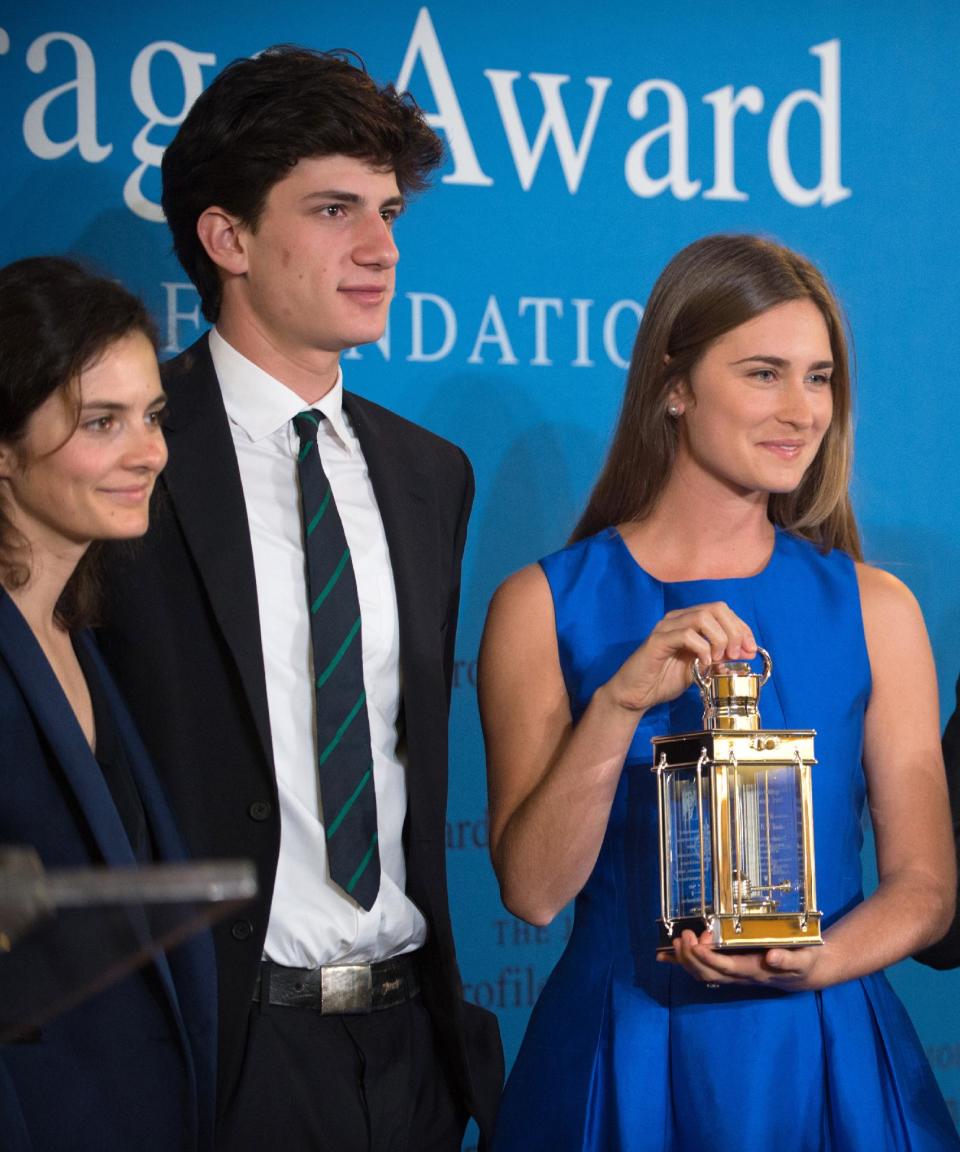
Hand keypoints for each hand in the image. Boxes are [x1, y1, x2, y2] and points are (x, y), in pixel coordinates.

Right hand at [605, 602, 756, 714]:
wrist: (635, 694)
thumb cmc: (663, 680)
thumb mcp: (700, 669)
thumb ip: (719, 659)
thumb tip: (744, 653)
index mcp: (688, 621)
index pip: (722, 610)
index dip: (741, 627)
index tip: (750, 648)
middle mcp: (677, 619)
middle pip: (716, 608)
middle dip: (734, 631)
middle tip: (736, 654)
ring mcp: (666, 628)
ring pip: (703, 616)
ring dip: (719, 638)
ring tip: (718, 658)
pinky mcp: (657, 641)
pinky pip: (686, 634)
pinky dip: (702, 648)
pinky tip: (703, 663)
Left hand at [657, 929, 826, 991]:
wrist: (805, 972)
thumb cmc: (804, 962)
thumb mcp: (803, 958)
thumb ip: (789, 958)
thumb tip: (772, 956)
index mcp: (755, 971)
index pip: (727, 967)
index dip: (710, 958)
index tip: (696, 944)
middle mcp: (740, 975)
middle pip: (709, 973)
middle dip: (692, 957)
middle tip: (683, 936)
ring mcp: (733, 974)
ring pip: (702, 974)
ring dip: (685, 960)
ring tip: (674, 942)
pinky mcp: (729, 969)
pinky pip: (702, 970)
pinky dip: (683, 963)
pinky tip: (665, 956)